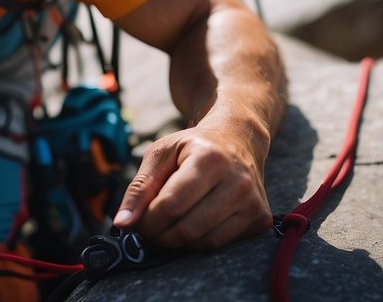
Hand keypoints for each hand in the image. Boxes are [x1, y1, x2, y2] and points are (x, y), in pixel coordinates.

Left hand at [113, 124, 272, 249]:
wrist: (237, 139)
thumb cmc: (192, 147)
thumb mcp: (161, 154)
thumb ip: (139, 187)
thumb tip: (123, 224)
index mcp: (209, 159)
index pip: (170, 205)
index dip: (147, 221)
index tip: (135, 225)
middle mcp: (237, 181)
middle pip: (187, 227)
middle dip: (159, 235)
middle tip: (147, 231)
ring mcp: (252, 202)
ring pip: (204, 241)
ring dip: (176, 243)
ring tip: (165, 229)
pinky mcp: (260, 219)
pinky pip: (220, 243)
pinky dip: (197, 243)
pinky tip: (188, 227)